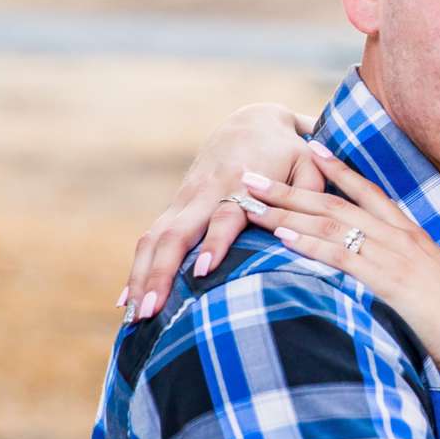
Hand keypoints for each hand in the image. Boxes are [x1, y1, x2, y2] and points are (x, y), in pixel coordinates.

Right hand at [123, 104, 316, 320]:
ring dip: (141, 276)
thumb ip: (311, 193)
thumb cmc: (288, 151)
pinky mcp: (176, 207)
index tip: (203, 272)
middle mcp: (204, 193)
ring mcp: (185, 200)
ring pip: (155, 238)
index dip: (215, 243)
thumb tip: (309, 226)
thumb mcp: (308, 164)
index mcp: (239, 183)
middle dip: (159, 273)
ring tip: (133, 317)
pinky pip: (151, 239)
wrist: (253, 121)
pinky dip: (138, 267)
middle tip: (150, 312)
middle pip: (175, 234)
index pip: (225, 216)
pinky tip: (128, 299)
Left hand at [243, 146, 439, 388]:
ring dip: (286, 212)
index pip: (369, 191)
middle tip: (251, 176)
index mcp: (412, 234)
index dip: (337, 168)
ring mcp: (393, 256)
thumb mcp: (438, 283)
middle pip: (335, 203)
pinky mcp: (387, 281)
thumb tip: (399, 273)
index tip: (309, 147)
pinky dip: (310, 244)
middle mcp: (399, 237)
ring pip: (330, 224)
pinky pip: (341, 257)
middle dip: (290, 188)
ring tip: (251, 203)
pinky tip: (283, 237)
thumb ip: (414, 271)